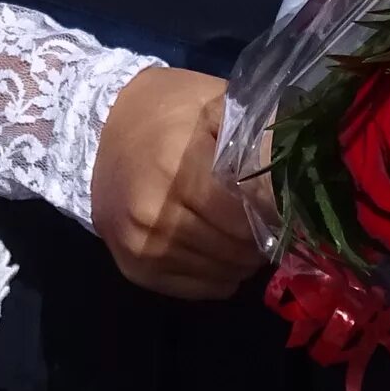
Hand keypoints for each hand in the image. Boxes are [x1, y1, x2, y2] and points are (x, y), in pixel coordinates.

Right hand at [87, 68, 265, 299]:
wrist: (96, 125)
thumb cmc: (165, 110)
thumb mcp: (211, 101)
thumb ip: (251, 132)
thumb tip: (294, 168)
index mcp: (175, 166)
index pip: (243, 217)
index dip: (271, 214)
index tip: (282, 206)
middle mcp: (152, 211)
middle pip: (233, 249)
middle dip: (259, 240)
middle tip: (267, 222)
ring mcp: (139, 243)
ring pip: (218, 273)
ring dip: (240, 260)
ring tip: (244, 236)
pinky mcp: (131, 266)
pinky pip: (196, 289)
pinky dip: (217, 275)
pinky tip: (218, 250)